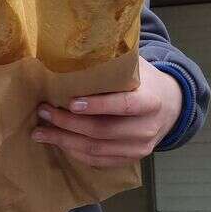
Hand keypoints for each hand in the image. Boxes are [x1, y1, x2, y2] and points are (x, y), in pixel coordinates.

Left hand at [31, 57, 181, 166]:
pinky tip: (57, 143)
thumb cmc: (145, 81)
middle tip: (43, 112)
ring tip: (40, 132)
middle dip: (68, 124)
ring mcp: (139, 148)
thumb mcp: (137, 67)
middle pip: (103, 131)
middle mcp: (147, 129)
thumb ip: (114, 62)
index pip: (124, 105)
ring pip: (97, 150)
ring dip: (65, 142)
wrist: (170, 105)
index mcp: (150, 102)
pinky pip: (98, 161)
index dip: (98, 106)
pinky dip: (75, 153)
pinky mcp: (129, 159)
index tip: (71, 102)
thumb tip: (77, 49)